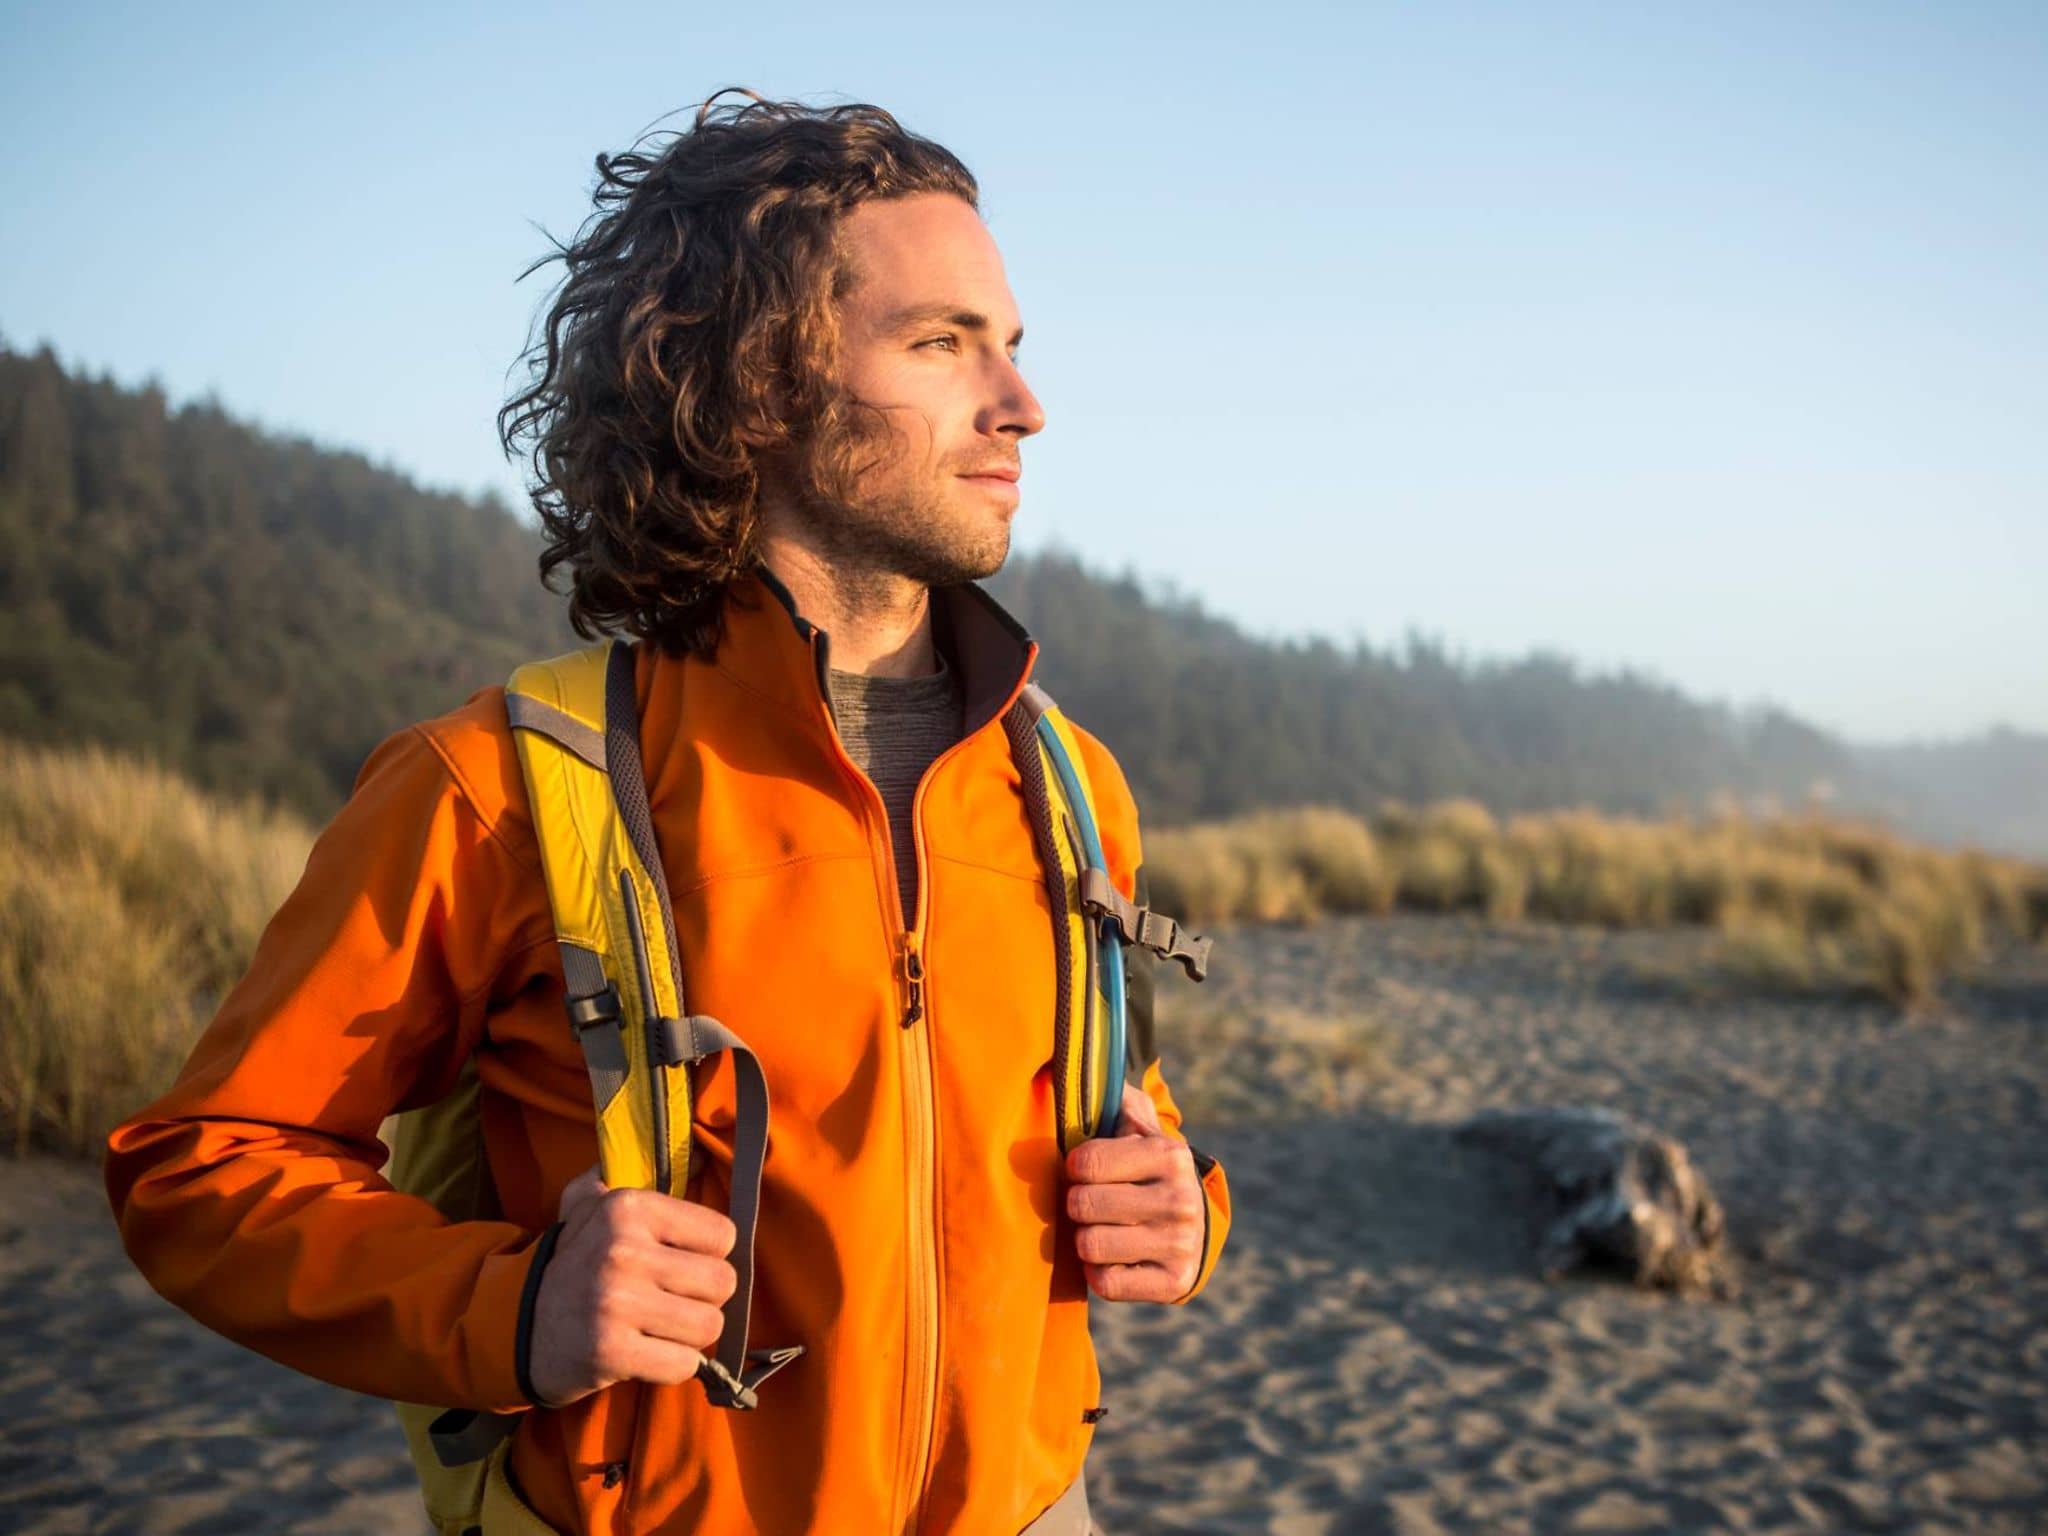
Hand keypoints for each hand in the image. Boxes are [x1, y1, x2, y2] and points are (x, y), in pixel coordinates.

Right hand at [526, 1164, 737, 1407]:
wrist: (515, 1325)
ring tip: (658, 1327)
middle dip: (704, 1298)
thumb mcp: (586, 1204)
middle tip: (672, 1302)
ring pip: (709, 1325)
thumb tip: (696, 1157)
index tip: (679, 1263)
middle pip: (722, 1282)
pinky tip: (645, 1353)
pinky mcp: (611, 1351)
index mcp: (628, 1207)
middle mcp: (623, 1249)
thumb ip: (626, 1170)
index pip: (723, 1235)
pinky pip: (684, 1364)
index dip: (708, 1255)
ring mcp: (616, 1302)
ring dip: (689, 1335)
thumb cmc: (570, 1263)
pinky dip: (671, 1365)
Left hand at [1063, 1083, 1205, 1302]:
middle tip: (1090, 1202)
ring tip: (1101, 1227)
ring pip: (1090, 1246)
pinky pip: (1105, 1284)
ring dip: (1085, 1238)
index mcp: (1169, 1155)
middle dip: (1077, 1203)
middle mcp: (1181, 1200)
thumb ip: (1111, 1097)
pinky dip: (1098, 1271)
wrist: (1194, 1224)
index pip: (1085, 1164)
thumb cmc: (1145, 1167)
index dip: (1073, 1167)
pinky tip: (1114, 1257)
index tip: (1082, 1168)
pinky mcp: (1174, 1283)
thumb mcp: (1136, 1125)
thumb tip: (1084, 1069)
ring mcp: (1181, 1245)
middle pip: (1083, 1205)